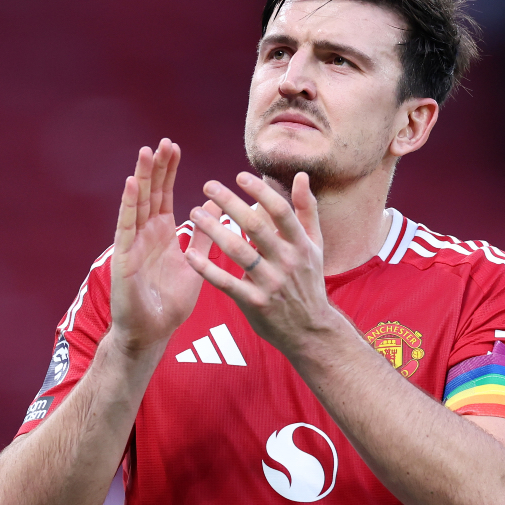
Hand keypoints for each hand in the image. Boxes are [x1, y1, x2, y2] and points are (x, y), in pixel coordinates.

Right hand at [110, 140, 209, 353]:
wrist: (153, 332)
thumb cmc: (170, 302)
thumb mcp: (196, 263)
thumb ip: (206, 235)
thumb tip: (219, 207)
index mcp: (161, 233)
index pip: (164, 194)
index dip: (168, 170)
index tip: (174, 146)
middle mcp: (145, 234)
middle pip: (150, 193)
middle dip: (156, 167)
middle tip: (163, 142)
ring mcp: (132, 244)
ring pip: (136, 205)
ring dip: (140, 179)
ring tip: (145, 153)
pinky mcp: (124, 259)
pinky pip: (126, 228)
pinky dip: (128, 206)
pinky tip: (130, 185)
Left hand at [185, 171, 338, 353]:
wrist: (310, 330)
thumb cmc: (309, 281)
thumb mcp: (315, 244)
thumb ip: (307, 209)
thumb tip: (301, 175)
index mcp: (300, 243)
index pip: (280, 211)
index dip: (260, 191)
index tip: (239, 176)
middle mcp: (286, 260)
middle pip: (255, 226)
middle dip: (230, 203)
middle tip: (208, 186)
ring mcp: (270, 283)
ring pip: (238, 250)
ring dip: (213, 229)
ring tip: (193, 213)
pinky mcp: (255, 303)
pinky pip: (226, 283)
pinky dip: (206, 269)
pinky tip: (189, 254)